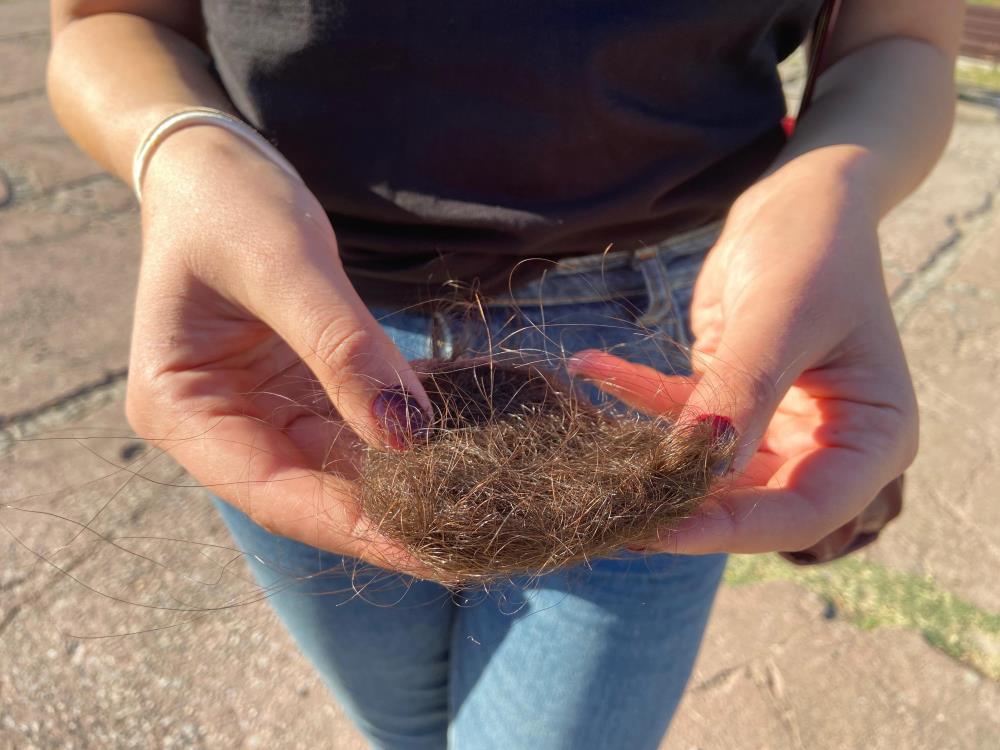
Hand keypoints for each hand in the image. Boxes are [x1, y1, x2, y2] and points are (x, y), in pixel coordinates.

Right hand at [127, 125, 434, 576]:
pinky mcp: (296, 392)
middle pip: (312, 491)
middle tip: (472, 532)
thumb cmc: (229, 204)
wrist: (218, 167)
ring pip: (341, 466)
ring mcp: (258, 412)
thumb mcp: (287, 265)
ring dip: (407, 478)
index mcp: (181, 409)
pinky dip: (406, 430)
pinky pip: (357, 425)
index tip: (429, 548)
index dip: (353, 526)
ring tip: (480, 496)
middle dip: (391, 511)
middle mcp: (217, 425)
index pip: (274, 493)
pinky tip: (463, 438)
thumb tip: (407, 435)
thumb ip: (344, 350)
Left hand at [570, 154, 916, 555]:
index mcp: (870, 436)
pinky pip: (676, 411)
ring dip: (647, 458)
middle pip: (749, 503)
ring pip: (704, 468)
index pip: (803, 512)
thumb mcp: (782, 316)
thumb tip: (700, 469)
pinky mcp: (730, 397)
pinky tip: (590, 365)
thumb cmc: (814, 246)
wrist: (800, 199)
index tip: (658, 530)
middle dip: (679, 507)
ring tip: (585, 457)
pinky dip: (634, 392)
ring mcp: (774, 424)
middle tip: (607, 510)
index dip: (731, 531)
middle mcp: (824, 443)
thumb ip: (743, 393)